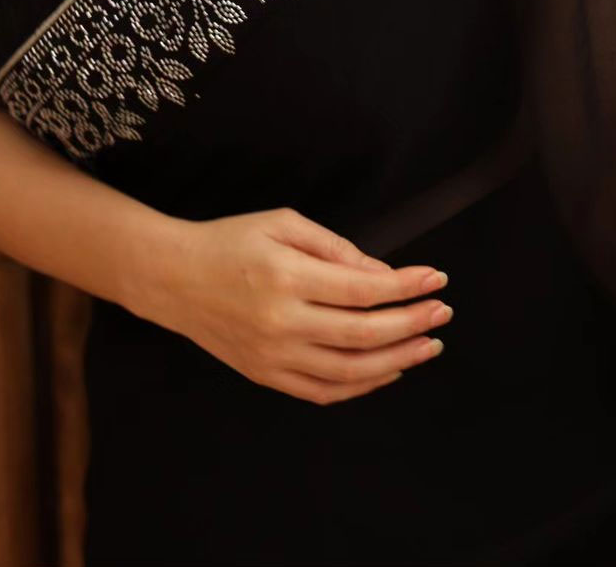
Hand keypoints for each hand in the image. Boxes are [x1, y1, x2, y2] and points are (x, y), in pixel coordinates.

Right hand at [156, 206, 451, 404]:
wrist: (174, 278)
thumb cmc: (230, 242)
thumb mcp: (282, 224)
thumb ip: (334, 248)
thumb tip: (381, 275)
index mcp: (287, 277)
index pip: (363, 289)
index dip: (406, 287)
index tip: (435, 279)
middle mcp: (282, 322)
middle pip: (364, 333)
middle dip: (412, 323)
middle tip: (441, 312)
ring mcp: (274, 356)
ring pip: (351, 371)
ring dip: (398, 360)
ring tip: (428, 345)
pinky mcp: (266, 376)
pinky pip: (324, 392)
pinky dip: (362, 386)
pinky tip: (388, 369)